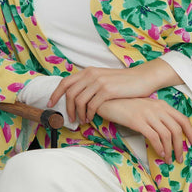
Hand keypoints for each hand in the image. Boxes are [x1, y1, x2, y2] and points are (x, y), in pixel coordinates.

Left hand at [47, 60, 182, 123]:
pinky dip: (89, 114)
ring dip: (78, 113)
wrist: (142, 78)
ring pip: (79, 101)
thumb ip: (90, 83)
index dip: (55, 93)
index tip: (50, 103)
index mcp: (88, 71)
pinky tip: (91, 118)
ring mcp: (99, 82)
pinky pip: (92, 105)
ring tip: (82, 120)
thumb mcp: (103, 78)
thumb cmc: (122, 82)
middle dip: (67, 108)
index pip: (65, 82)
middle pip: (70, 93)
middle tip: (70, 118)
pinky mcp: (107, 91)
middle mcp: (91, 74)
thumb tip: (76, 94)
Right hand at [96, 97, 191, 163]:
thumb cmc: (126, 105)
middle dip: (181, 146)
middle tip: (181, 158)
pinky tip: (160, 154)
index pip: (182, 119)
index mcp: (162, 104)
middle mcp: (157, 108)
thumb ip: (157, 116)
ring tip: (169, 160)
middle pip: (177, 129)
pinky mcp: (138, 121)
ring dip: (171, 150)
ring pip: (167, 135)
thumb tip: (167, 133)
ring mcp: (148, 114)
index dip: (191, 133)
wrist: (108, 100)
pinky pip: (154, 137)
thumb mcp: (146, 107)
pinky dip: (159, 147)